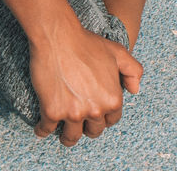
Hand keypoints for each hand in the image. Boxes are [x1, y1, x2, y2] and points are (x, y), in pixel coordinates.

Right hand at [29, 26, 143, 144]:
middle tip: (81, 122)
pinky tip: (42, 129)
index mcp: (112, 99)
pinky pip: (46, 130)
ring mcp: (73, 113)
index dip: (104, 117)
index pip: (111, 120)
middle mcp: (95, 110)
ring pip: (71, 137)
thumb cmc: (88, 43)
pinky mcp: (52, 112)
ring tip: (63, 133)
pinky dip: (42, 130)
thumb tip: (135, 91)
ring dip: (68, 136)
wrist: (59, 37)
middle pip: (93, 132)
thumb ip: (133, 71)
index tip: (96, 114)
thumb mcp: (118, 52)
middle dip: (88, 128)